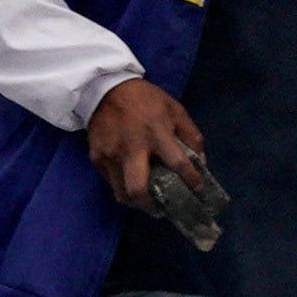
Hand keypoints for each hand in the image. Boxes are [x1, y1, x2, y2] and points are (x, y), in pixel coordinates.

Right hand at [84, 76, 204, 202]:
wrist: (105, 87)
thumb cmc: (146, 100)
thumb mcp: (176, 109)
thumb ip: (191, 136)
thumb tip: (200, 163)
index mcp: (156, 133)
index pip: (177, 164)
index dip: (191, 180)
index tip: (197, 189)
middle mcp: (132, 148)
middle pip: (138, 189)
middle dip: (152, 206)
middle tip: (161, 208)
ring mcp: (110, 154)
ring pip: (122, 193)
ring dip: (137, 201)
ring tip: (147, 200)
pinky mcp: (96, 157)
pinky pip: (111, 181)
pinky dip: (123, 185)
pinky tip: (131, 179)